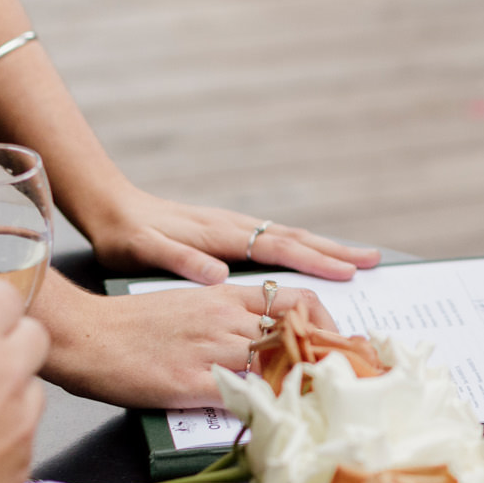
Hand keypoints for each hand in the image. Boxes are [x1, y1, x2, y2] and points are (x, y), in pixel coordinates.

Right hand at [36, 279, 323, 407]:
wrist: (87, 333)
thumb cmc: (134, 323)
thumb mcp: (191, 305)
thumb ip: (230, 316)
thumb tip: (264, 338)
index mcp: (227, 296)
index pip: (296, 301)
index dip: (326, 324)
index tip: (339, 344)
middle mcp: (226, 318)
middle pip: (296, 335)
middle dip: (327, 358)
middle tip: (346, 380)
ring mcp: (210, 349)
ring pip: (275, 364)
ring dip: (301, 384)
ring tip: (322, 404)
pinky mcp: (190, 382)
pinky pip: (239, 396)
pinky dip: (263, 408)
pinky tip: (277, 420)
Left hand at [82, 185, 378, 284]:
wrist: (109, 207)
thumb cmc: (124, 235)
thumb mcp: (144, 251)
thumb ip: (180, 261)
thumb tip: (219, 275)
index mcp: (220, 234)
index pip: (278, 248)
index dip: (315, 261)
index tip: (348, 271)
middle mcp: (234, 226)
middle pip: (295, 238)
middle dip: (336, 250)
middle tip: (374, 260)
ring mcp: (233, 227)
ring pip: (288, 237)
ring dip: (324, 247)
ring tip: (356, 258)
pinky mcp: (227, 232)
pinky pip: (275, 240)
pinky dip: (302, 246)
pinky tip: (311, 255)